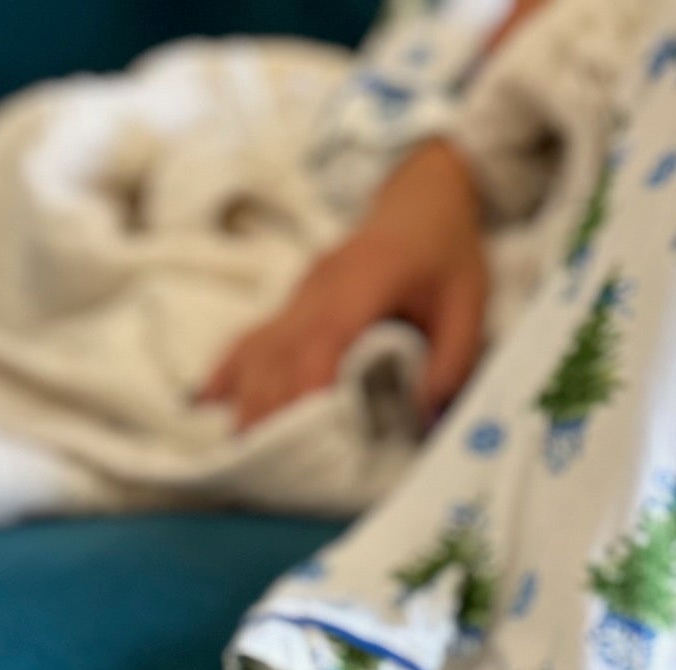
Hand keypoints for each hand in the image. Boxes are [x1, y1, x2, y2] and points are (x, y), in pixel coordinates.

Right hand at [198, 139, 488, 430]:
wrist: (422, 198)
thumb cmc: (447, 253)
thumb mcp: (469, 305)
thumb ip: (450, 361)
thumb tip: (423, 417)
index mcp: (363, 281)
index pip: (325, 339)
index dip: (309, 386)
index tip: (303, 435)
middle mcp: (320, 286)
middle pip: (281, 352)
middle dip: (271, 409)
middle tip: (265, 465)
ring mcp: (301, 294)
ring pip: (260, 348)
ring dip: (247, 399)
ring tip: (240, 451)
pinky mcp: (294, 303)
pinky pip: (252, 337)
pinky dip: (229, 370)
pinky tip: (207, 401)